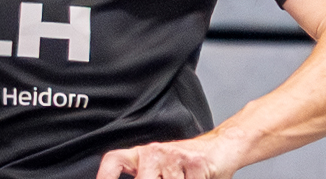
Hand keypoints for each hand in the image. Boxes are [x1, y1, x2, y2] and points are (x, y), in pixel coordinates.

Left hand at [97, 134, 238, 178]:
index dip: (105, 175)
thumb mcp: (161, 171)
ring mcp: (173, 156)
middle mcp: (153, 152)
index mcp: (142, 155)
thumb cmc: (186, 165)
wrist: (220, 149)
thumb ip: (147, 176)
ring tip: (183, 178)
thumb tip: (137, 178)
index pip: (115, 160)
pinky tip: (196, 178)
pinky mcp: (194, 162)